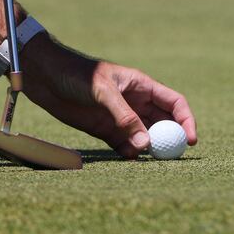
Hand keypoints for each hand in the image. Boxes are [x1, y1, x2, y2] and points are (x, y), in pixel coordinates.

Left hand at [20, 34, 197, 158]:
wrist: (44, 76)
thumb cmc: (75, 73)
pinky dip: (130, 153)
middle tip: (171, 157)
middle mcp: (135, 102)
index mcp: (141, 85)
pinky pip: (124, 145)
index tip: (189, 140)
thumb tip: (145, 143)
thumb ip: (124, 116)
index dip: (186, 120)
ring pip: (145, 136)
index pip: (174, 103)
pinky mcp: (104, 129)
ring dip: (149, 149)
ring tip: (148, 159)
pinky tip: (128, 157)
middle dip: (170, 139)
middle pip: (163, 123)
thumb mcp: (102, 91)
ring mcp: (120, 117)